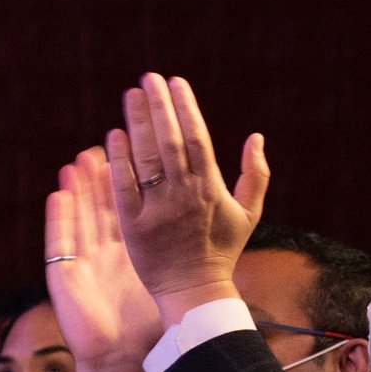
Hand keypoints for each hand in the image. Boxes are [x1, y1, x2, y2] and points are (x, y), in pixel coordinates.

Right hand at [45, 146, 164, 371]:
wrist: (121, 360)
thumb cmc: (144, 325)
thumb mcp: (166, 282)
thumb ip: (180, 251)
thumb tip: (203, 224)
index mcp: (129, 248)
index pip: (131, 205)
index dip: (133, 177)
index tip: (139, 146)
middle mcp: (104, 250)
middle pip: (101, 204)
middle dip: (103, 173)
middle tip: (104, 141)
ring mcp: (83, 261)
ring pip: (79, 216)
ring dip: (77, 188)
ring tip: (76, 160)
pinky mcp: (65, 278)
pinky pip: (61, 243)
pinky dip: (59, 219)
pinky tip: (57, 196)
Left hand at [107, 73, 268, 314]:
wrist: (195, 293)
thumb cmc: (221, 252)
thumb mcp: (248, 214)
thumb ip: (255, 175)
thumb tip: (256, 137)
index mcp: (211, 189)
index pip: (198, 138)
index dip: (186, 107)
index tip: (176, 82)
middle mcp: (184, 196)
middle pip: (170, 140)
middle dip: (159, 106)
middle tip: (148, 78)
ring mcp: (158, 211)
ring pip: (146, 158)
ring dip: (137, 123)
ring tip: (131, 95)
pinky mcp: (134, 227)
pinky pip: (124, 187)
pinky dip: (119, 160)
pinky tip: (113, 134)